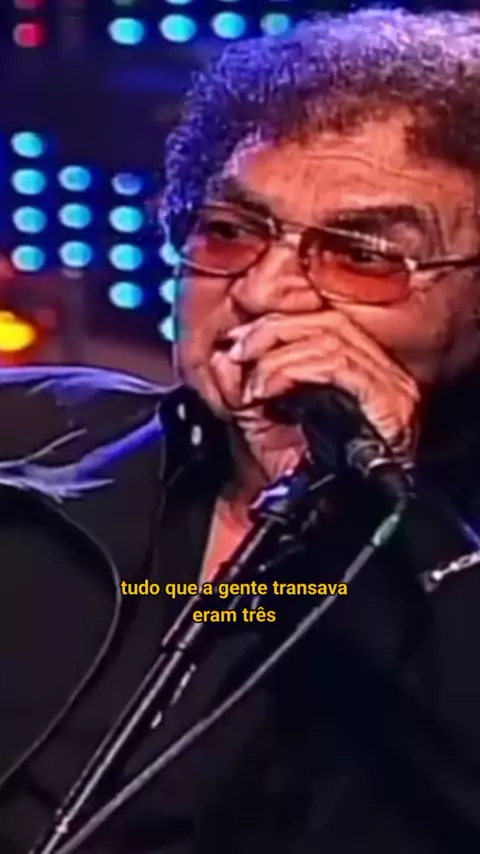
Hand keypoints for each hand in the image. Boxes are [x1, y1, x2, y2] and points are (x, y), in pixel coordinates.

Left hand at [210, 311, 419, 481]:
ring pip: (329, 337)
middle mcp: (382, 372)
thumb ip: (245, 378)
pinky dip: (289, 370)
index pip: (322, 319)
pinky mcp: (391, 403)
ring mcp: (391, 386)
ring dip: (275, 354)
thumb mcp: (261, 416)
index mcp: (357, 368)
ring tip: (251, 383)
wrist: (321, 522)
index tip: (237, 337)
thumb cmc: (298, 477)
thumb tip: (224, 353)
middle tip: (237, 352)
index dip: (276, 320)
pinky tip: (266, 390)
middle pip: (326, 321)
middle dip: (270, 332)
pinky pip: (336, 364)